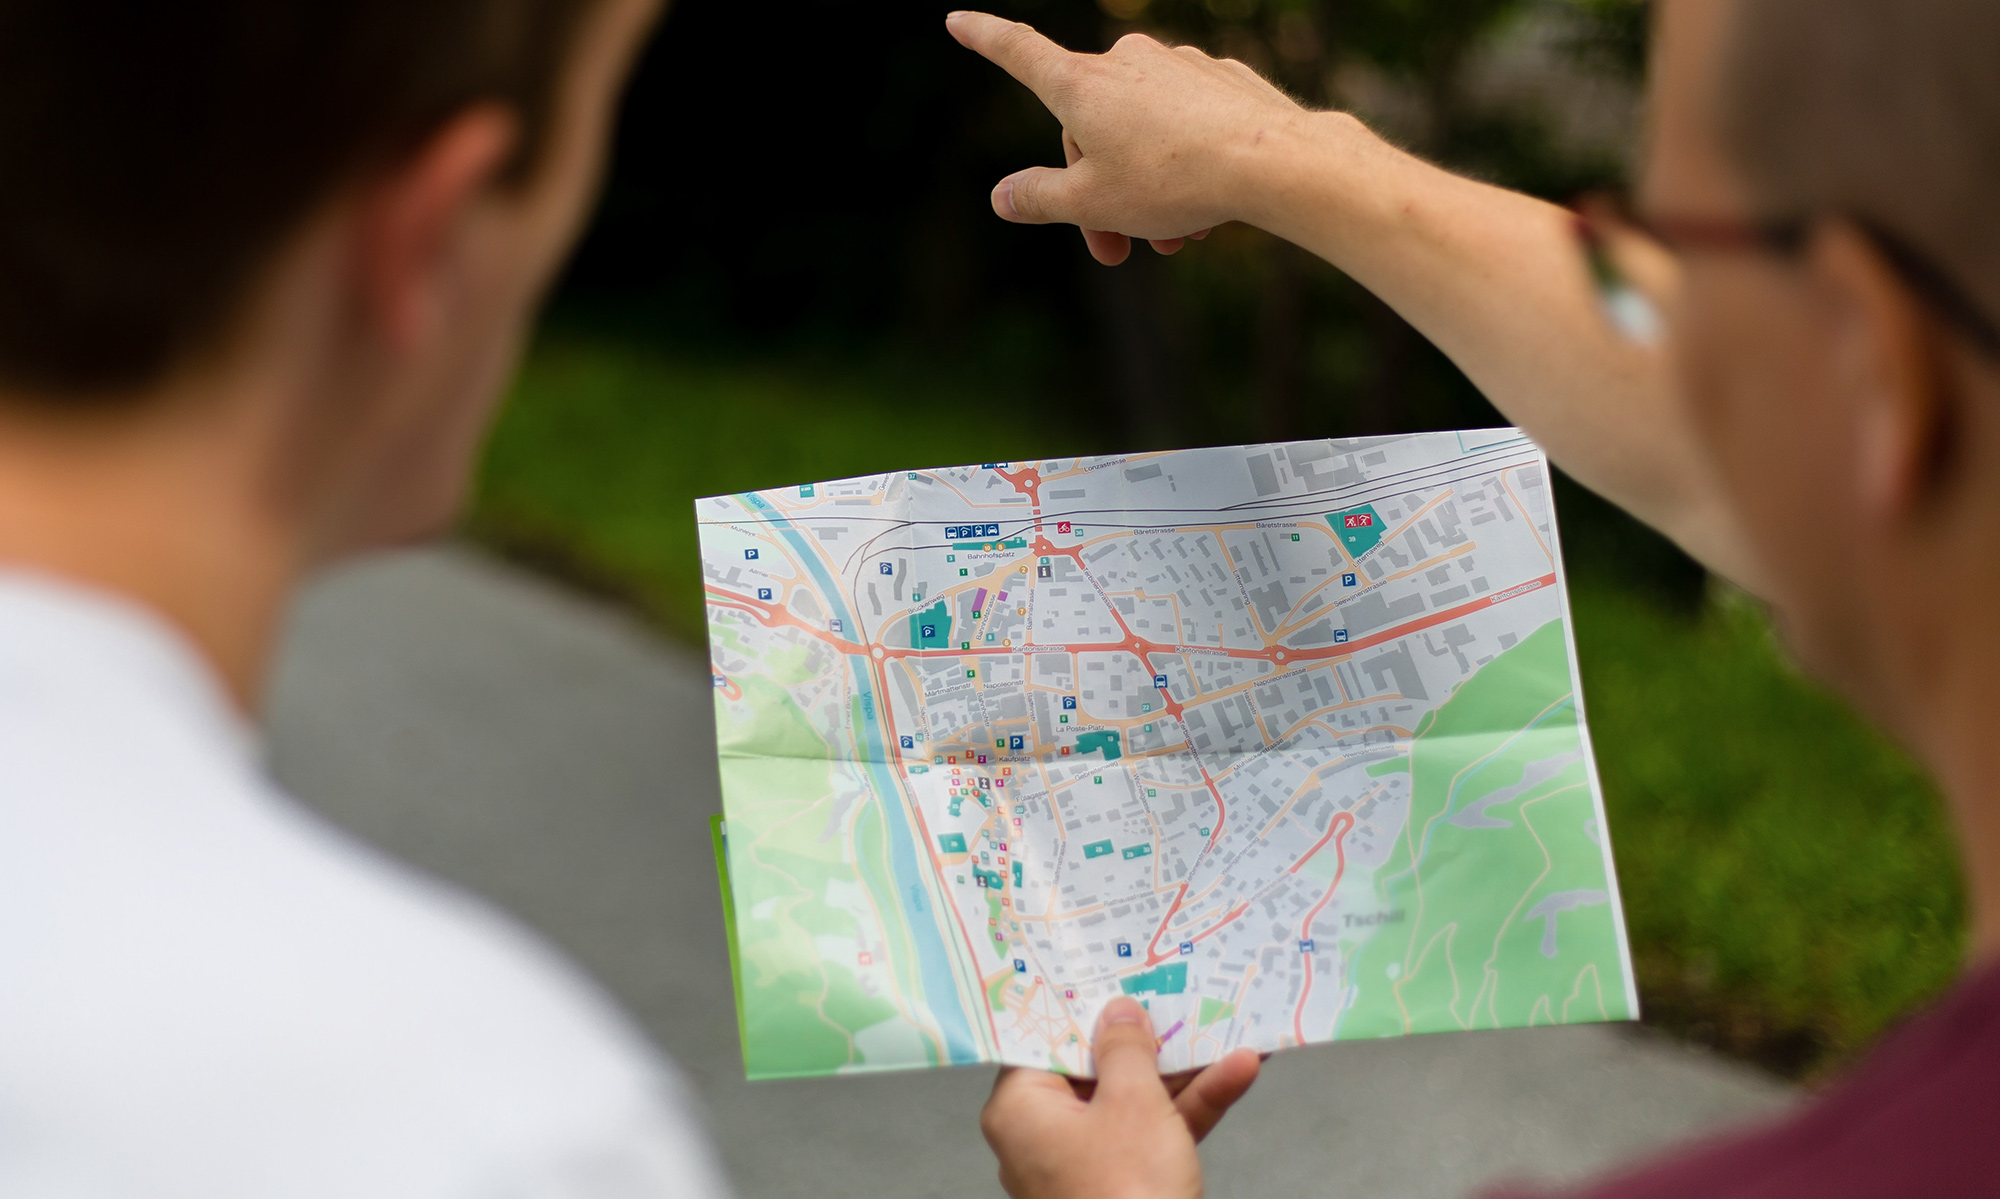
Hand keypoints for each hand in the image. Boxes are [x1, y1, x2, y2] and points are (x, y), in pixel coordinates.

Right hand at [945, 10, 1310, 264]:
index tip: (956, 19)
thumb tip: (1002, 196)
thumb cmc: (1176, 181)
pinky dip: (1185, 165)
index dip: (984, 38)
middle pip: (1089, 128)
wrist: (1273, 161)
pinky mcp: (1221, 78)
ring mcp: (1177, 64)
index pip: (1018, 52)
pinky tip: (1208, 207)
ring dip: (1146, 190)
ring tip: (1173, 241)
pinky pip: (1186, 125)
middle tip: (1117, 253)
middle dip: (1096, 192)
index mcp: (1081, 85)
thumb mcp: (1093, 204)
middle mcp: (1125, 61)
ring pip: (1143, 132)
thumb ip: (1040, 198)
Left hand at [979, 997, 1261, 1198]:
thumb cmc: (1126, 1188)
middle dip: (1145, 1036)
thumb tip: (1117, 1010)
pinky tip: (1239, 1072)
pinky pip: (1155, 1134)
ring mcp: (1086, 1164)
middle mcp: (1043, 1135)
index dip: (1079, 1007)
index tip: (1106, 971)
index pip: (1043, 1042)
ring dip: (1184, 1068)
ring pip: (1134, 1100)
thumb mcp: (1133, 1101)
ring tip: (1225, 1024)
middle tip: (1171, 989)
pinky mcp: (1125, 1185)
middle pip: (1095, 1069)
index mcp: (1020, 1109)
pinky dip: (1191, 1106)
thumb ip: (1126, 1048)